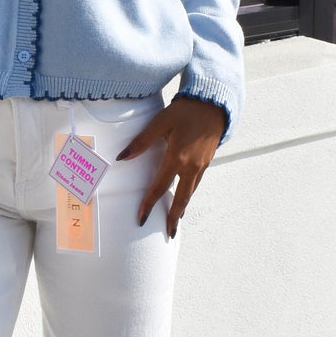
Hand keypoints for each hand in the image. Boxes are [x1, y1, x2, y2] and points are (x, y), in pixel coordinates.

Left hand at [117, 95, 225, 237]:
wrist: (214, 104)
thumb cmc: (185, 111)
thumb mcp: (161, 122)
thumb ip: (142, 141)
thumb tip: (122, 157)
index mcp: (178, 157)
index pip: (160, 186)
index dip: (149, 203)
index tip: (141, 218)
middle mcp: (191, 165)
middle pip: (181, 198)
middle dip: (174, 217)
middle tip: (169, 233)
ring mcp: (201, 165)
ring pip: (190, 191)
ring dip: (182, 206)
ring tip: (176, 219)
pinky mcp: (207, 161)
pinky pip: (196, 182)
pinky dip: (189, 193)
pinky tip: (185, 196)